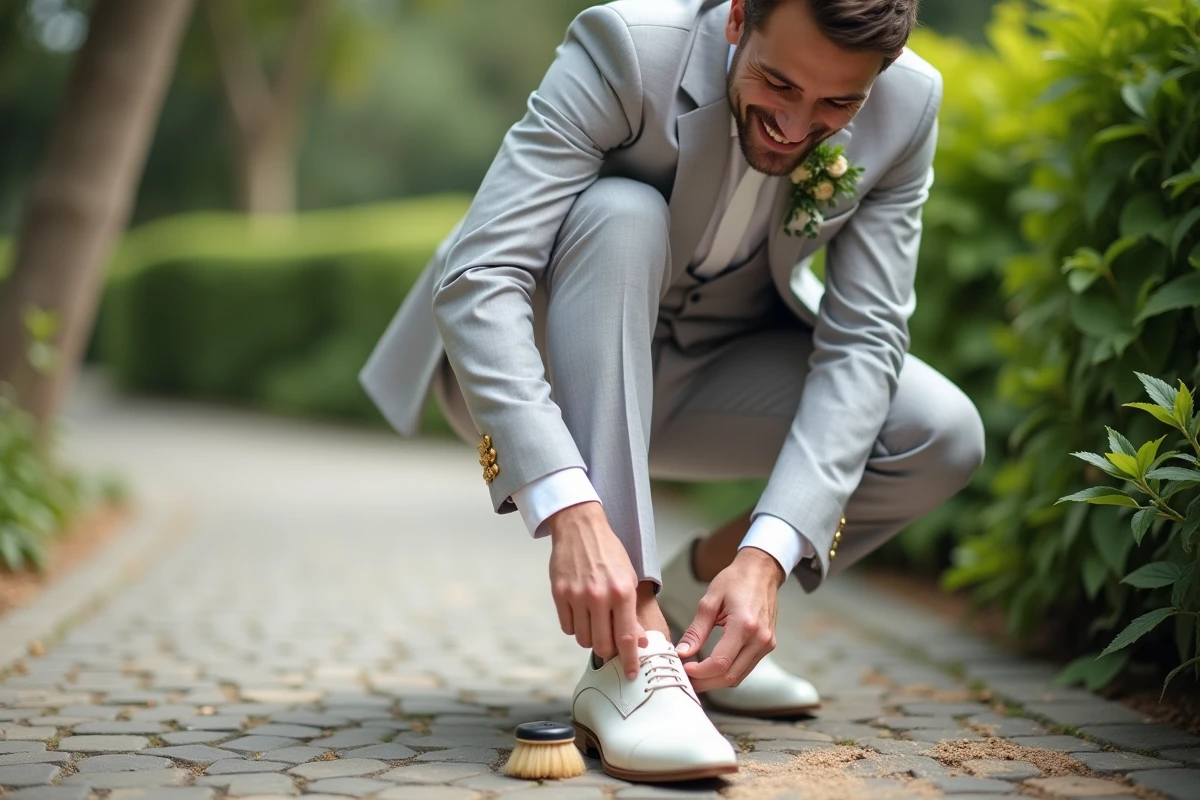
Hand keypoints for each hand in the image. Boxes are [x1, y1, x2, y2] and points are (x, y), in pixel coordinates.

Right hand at [547, 501, 647, 679]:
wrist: (580, 527)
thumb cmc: (609, 553)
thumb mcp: (629, 579)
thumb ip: (632, 612)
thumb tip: (640, 642)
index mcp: (622, 592)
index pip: (627, 638)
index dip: (630, 660)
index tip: (631, 674)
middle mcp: (599, 596)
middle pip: (603, 645)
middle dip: (609, 650)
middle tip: (611, 643)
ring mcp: (576, 596)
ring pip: (583, 639)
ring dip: (591, 638)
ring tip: (596, 623)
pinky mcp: (559, 594)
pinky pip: (567, 627)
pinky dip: (575, 627)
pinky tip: (581, 613)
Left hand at [675, 546, 784, 692]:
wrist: (761, 571)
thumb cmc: (736, 580)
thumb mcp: (710, 601)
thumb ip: (696, 630)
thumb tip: (683, 652)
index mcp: (744, 625)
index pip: (720, 663)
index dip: (700, 672)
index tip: (685, 669)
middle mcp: (760, 638)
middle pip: (730, 676)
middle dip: (706, 682)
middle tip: (687, 680)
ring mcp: (766, 644)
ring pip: (739, 676)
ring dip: (716, 681)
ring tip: (696, 676)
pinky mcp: (768, 645)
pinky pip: (746, 667)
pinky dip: (728, 672)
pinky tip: (713, 668)